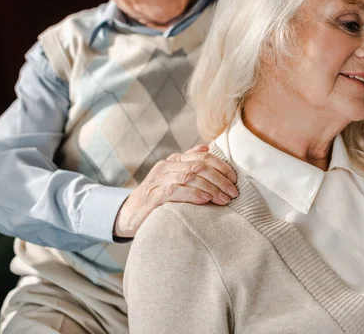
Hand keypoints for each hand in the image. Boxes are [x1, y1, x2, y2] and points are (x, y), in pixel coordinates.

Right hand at [113, 145, 237, 237]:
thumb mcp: (173, 178)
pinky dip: (192, 194)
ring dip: (210, 188)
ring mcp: (158, 180)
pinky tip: (205, 200)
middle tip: (233, 193)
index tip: (234, 179)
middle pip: (199, 167)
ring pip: (189, 177)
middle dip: (220, 179)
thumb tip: (207, 148)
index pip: (203, 157)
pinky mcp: (153, 196)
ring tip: (224, 199)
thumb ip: (188, 163)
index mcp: (173, 161)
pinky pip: (175, 191)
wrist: (129, 215)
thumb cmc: (157, 197)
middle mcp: (165, 167)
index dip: (221, 167)